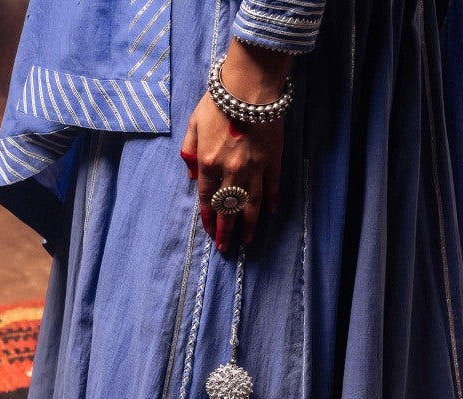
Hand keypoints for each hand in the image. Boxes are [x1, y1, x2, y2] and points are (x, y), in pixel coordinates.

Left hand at [180, 40, 290, 251]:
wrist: (250, 85)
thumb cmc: (218, 100)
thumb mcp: (193, 124)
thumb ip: (189, 152)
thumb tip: (193, 177)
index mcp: (209, 163)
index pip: (207, 199)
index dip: (208, 218)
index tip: (210, 232)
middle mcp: (231, 172)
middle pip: (228, 209)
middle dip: (226, 231)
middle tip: (226, 248)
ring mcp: (254, 169)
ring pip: (251, 205)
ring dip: (249, 225)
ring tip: (247, 241)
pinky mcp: (272, 161)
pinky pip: (272, 187)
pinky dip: (270, 202)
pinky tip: (269, 214)